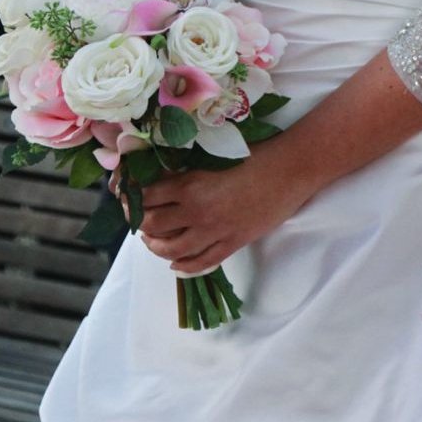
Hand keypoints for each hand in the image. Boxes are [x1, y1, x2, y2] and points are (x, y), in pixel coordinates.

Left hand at [137, 135, 318, 274]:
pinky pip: (201, 263)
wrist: (292, 169)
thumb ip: (188, 170)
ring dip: (156, 247)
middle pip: (152, 225)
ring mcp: (215, 231)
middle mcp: (197, 212)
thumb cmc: (257, 154)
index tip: (129, 197)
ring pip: (171, 250)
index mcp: (189, 185)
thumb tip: (163, 177)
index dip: (132, 198)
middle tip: (139, 218)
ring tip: (153, 240)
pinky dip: (184, 266)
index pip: (146, 197)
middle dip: (139, 223)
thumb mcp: (214, 157)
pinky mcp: (233, 243)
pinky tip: (176, 263)